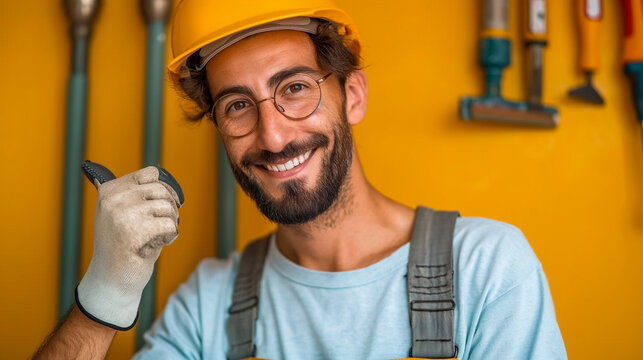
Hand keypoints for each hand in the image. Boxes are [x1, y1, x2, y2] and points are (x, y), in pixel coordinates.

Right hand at [76, 165, 182, 329]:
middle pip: (162, 190)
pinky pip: (170, 224)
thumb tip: (157, 171)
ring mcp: (123, 213)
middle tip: (162, 226)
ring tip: (156, 236)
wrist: (111, 278)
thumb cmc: (122, 246)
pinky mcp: (135, 230)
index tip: (164, 203)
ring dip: (170, 223)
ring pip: (168, 207)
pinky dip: (169, 236)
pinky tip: (155, 245)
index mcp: (110, 190)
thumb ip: (135, 194)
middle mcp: (114, 198)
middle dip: (170, 209)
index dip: (164, 190)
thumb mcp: (122, 213)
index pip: (150, 173)